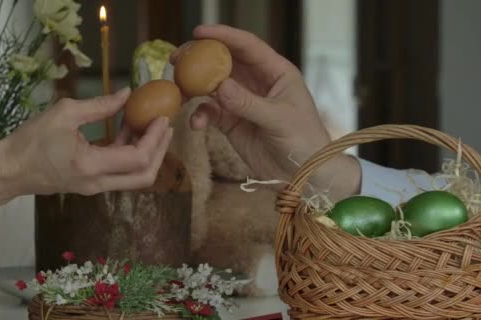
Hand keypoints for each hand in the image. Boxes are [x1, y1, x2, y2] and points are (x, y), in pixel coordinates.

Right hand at [0, 87, 172, 195]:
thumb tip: (127, 94)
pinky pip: (120, 173)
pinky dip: (130, 155)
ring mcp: (95, 187)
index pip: (137, 158)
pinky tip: (128, 130)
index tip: (161, 118)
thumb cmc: (30, 140)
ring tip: (150, 125)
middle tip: (165, 127)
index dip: (154, 139)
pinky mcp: (92, 185)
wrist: (9, 170)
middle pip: (144, 177)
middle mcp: (97, 182)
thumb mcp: (64, 113)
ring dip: (147, 153)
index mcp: (91, 165)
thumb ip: (99, 106)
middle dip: (160, 152)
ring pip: (134, 178)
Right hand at [171, 25, 359, 197]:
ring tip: (179, 89)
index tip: (199, 32)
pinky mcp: (232, 122)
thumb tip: (219, 86)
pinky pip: (210, 112)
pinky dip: (200, 115)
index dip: (224, 36)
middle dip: (200, 58)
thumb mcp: (279, 119)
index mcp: (276, 72)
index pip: (248, 46)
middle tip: (177, 59)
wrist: (302, 174)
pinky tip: (196, 124)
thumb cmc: (303, 141)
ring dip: (194, 86)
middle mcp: (257, 82)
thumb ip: (249, 103)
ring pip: (212, 85)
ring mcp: (242, 102)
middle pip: (224, 62)